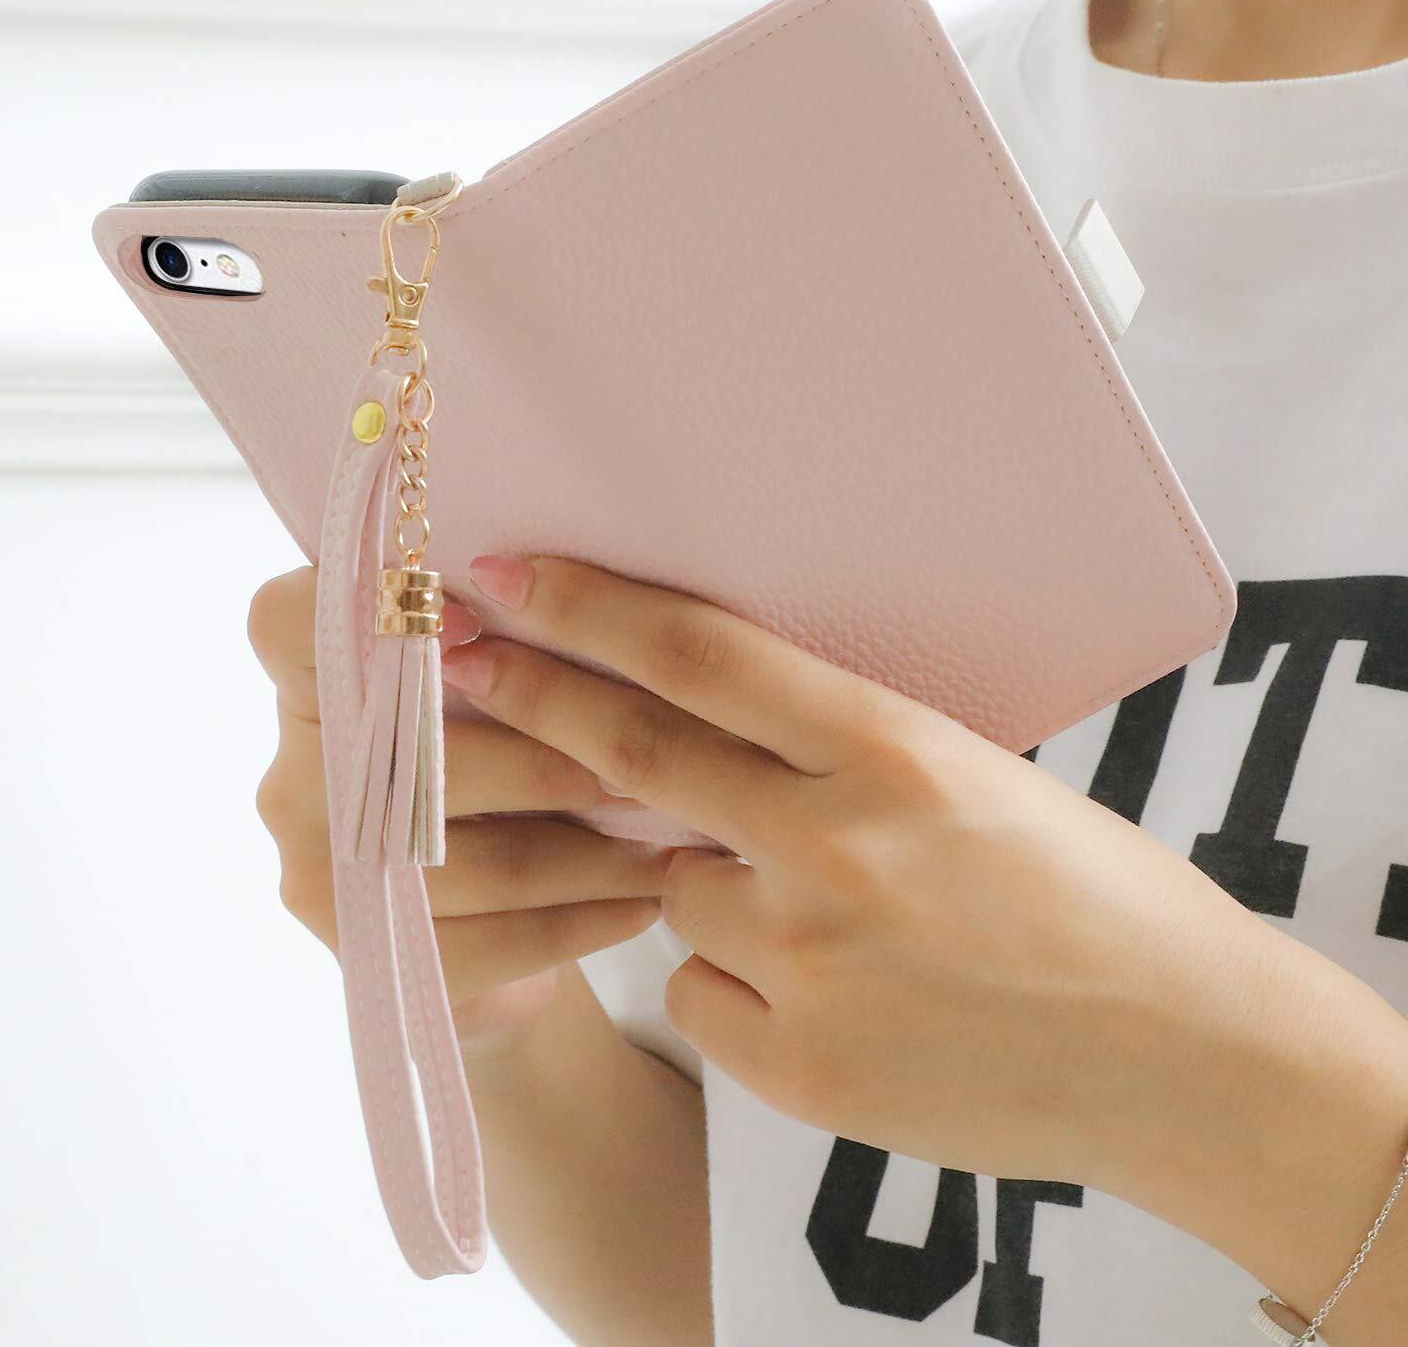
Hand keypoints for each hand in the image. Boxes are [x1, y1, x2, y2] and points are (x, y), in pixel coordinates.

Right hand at [246, 567, 669, 1059]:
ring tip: (678, 842)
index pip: (288, 619)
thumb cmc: (502, 781)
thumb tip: (607, 615)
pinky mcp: (370, 957)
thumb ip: (508, 652)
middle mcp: (291, 778)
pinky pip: (496, 937)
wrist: (489, 946)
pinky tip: (648, 902)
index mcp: (305, 682)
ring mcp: (321, 876)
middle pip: (418, 751)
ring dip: (595, 853)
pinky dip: (587, 918)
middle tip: (650, 762)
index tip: (479, 619)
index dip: (373, 612)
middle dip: (550, 756)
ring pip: (474, 856)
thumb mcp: (495, 704)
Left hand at [438, 555, 1407, 1219]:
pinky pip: (702, 991)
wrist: (1182, 1051)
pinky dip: (736, 977)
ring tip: (813, 901)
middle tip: (461, 664)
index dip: (588, 610)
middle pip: (632, 753)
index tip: (511, 578)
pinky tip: (831, 990)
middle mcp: (834, 846)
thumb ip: (839, 747)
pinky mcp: (799, 1066)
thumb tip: (710, 714)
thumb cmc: (1093, 892)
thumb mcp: (973, 774)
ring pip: (670, 887)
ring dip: (699, 875)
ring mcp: (810, 963)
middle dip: (532, 701)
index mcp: (891, 750)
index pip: (698, 655)